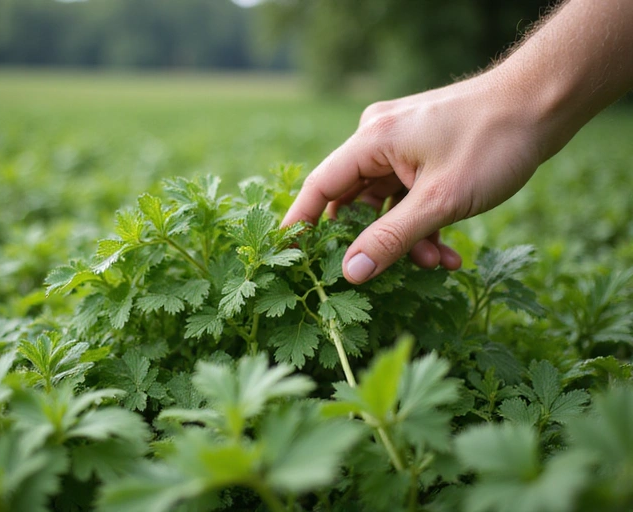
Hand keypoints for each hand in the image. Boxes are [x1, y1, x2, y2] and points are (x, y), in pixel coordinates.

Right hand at [282, 72, 543, 283]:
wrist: (545, 102)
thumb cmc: (493, 141)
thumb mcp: (440, 201)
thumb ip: (391, 238)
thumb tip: (351, 273)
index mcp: (372, 140)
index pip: (320, 187)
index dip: (301, 224)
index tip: (285, 256)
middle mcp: (379, 138)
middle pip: (353, 200)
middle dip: (371, 241)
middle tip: (380, 275)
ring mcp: (402, 145)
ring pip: (385, 204)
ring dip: (405, 237)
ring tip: (437, 261)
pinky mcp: (423, 153)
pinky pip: (407, 196)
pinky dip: (423, 222)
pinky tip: (448, 249)